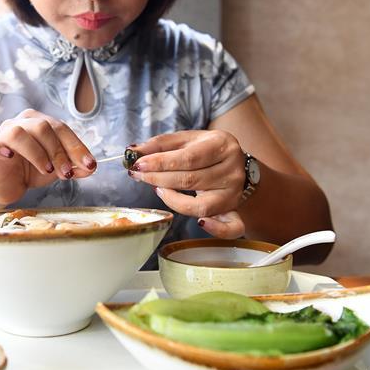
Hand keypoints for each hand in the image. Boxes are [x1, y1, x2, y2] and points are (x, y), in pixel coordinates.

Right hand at [0, 109, 96, 205]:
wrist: (6, 186)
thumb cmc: (31, 171)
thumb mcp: (57, 170)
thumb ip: (74, 167)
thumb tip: (91, 168)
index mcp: (38, 122)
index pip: (61, 128)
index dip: (76, 147)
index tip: (90, 165)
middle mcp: (19, 123)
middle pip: (42, 128)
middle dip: (59, 152)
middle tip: (67, 174)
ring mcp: (0, 134)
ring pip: (18, 133)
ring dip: (36, 152)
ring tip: (46, 170)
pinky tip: (9, 157)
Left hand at [128, 130, 246, 238]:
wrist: (236, 165)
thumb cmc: (206, 151)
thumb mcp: (187, 140)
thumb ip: (161, 144)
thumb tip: (133, 151)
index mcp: (223, 146)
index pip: (188, 158)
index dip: (160, 163)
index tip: (139, 164)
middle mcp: (232, 171)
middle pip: (191, 181)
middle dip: (158, 179)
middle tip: (138, 175)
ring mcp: (235, 194)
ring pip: (201, 206)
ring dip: (172, 200)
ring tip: (157, 189)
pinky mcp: (236, 213)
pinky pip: (229, 228)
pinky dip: (214, 229)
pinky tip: (199, 224)